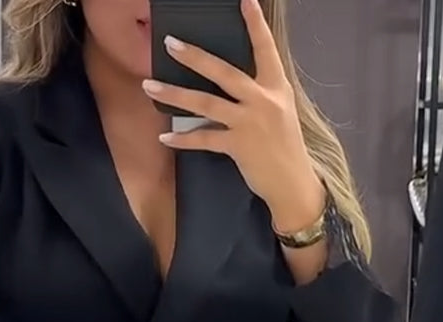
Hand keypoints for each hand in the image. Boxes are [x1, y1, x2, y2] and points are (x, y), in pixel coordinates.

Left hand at [142, 0, 325, 228]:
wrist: (292, 183)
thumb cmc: (284, 146)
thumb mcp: (281, 110)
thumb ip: (260, 91)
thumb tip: (232, 78)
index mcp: (275, 87)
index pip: (265, 49)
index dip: (254, 24)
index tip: (245, 0)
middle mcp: (262, 100)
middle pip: (223, 72)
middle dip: (194, 57)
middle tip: (170, 43)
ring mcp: (249, 123)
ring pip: (206, 103)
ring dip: (175, 94)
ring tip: (149, 85)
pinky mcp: (238, 146)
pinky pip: (204, 139)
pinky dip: (183, 140)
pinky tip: (165, 137)